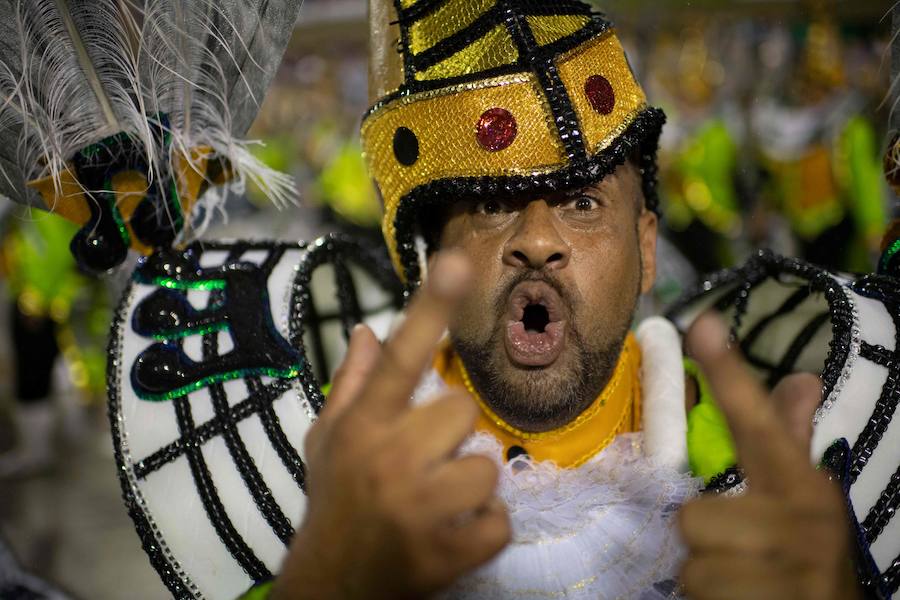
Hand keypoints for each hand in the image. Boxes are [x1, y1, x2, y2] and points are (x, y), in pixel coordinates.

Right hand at [272, 253, 510, 599]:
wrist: (331, 586)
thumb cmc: (335, 500)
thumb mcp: (329, 439)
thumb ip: (353, 384)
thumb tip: (370, 330)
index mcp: (362, 426)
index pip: (401, 359)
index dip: (430, 309)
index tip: (455, 263)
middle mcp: (388, 459)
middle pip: (463, 411)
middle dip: (450, 435)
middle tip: (422, 462)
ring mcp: (417, 508)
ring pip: (487, 468)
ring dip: (468, 486)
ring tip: (435, 503)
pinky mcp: (445, 553)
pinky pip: (500, 520)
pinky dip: (483, 530)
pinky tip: (449, 534)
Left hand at [678, 314, 860, 599]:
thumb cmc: (807, 559)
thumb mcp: (803, 503)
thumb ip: (789, 441)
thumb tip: (802, 378)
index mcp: (805, 490)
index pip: (759, 424)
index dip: (729, 377)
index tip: (703, 324)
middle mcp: (800, 524)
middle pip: (693, 515)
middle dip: (708, 540)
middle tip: (742, 555)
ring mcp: (785, 570)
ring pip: (691, 560)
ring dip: (709, 577)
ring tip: (746, 584)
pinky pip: (696, 594)